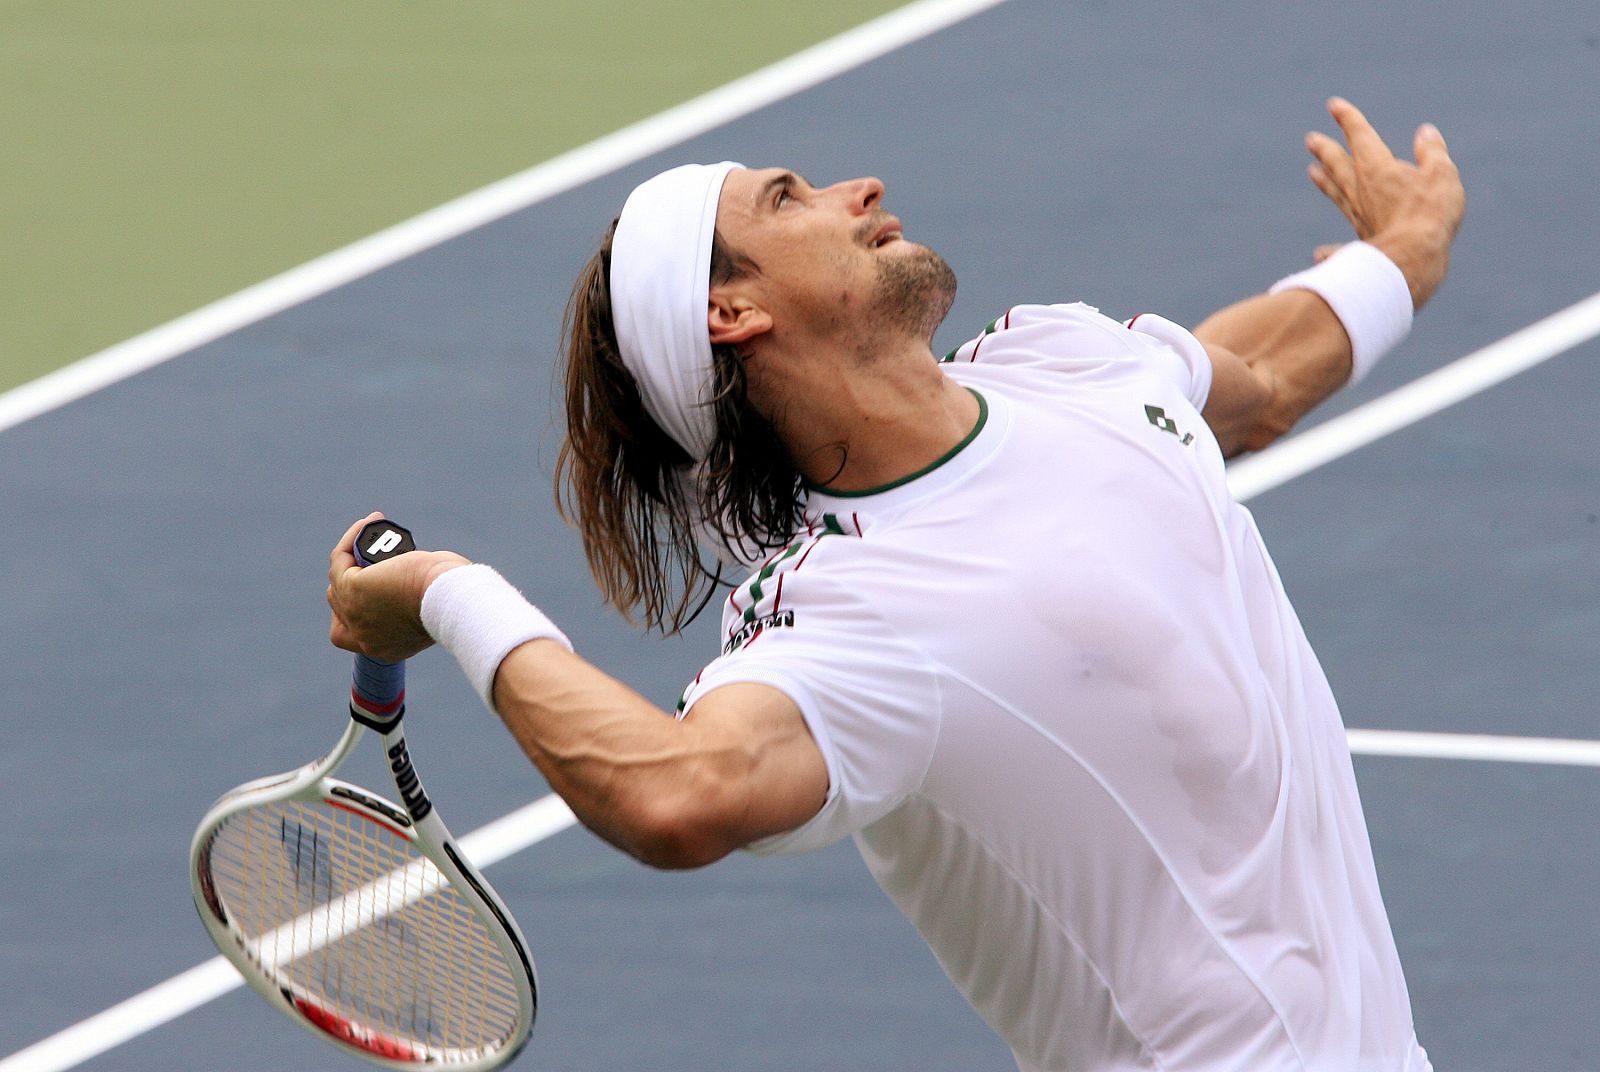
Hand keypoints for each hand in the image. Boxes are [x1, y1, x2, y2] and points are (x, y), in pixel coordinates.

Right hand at [326, 512, 470, 662]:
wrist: (452, 600)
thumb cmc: (453, 601)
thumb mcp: (428, 611)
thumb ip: (410, 607)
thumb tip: (404, 583)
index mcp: (382, 649)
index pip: (351, 633)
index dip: (353, 609)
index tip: (371, 583)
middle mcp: (362, 639)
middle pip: (340, 605)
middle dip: (353, 578)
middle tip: (374, 555)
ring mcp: (353, 614)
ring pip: (338, 579)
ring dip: (351, 553)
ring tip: (375, 532)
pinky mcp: (352, 588)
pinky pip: (340, 559)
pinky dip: (351, 539)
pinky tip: (369, 522)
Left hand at [1304, 97, 1465, 308]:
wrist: (1412, 261)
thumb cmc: (1429, 214)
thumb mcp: (1441, 174)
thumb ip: (1432, 152)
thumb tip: (1425, 132)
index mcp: (1377, 169)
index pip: (1360, 137)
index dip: (1348, 119)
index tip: (1333, 106)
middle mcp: (1361, 191)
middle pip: (1339, 165)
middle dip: (1326, 150)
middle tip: (1311, 140)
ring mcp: (1358, 218)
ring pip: (1337, 194)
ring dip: (1325, 182)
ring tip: (1312, 172)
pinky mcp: (1362, 244)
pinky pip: (1343, 244)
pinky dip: (1333, 249)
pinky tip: (1321, 253)